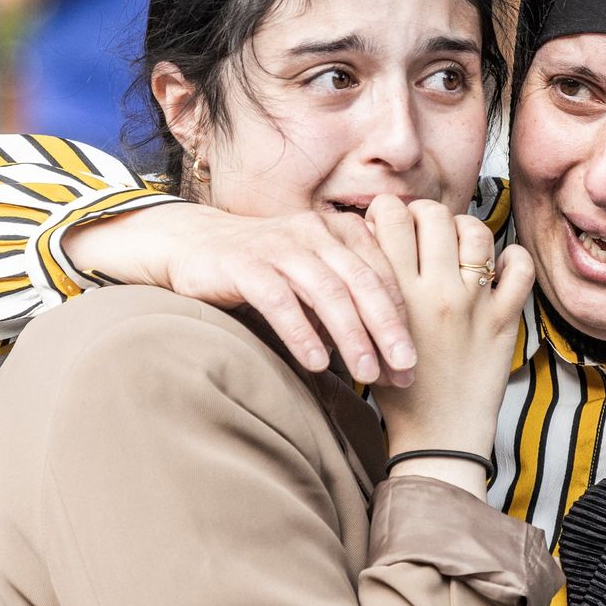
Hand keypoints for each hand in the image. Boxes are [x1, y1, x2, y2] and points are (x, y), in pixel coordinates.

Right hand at [63, 202, 414, 385]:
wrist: (192, 245)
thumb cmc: (262, 269)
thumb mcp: (311, 279)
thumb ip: (346, 302)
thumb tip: (385, 354)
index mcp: (338, 231)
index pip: (382, 275)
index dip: (402, 319)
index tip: (413, 363)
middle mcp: (313, 232)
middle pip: (362, 283)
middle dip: (387, 330)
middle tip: (404, 370)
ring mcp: (279, 245)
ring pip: (327, 291)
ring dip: (351, 336)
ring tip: (367, 374)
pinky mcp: (244, 263)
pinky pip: (280, 299)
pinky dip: (302, 331)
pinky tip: (318, 362)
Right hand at [367, 196, 533, 493]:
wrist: (437, 438)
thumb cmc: (393, 390)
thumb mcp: (365, 336)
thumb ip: (365, 290)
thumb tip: (364, 238)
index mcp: (396, 294)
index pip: (390, 217)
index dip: (387, 210)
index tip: (388, 223)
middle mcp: (436, 292)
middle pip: (433, 214)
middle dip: (424, 213)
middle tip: (422, 230)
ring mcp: (474, 304)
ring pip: (476, 231)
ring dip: (465, 229)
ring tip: (457, 245)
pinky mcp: (504, 320)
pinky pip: (520, 268)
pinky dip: (512, 258)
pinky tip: (497, 266)